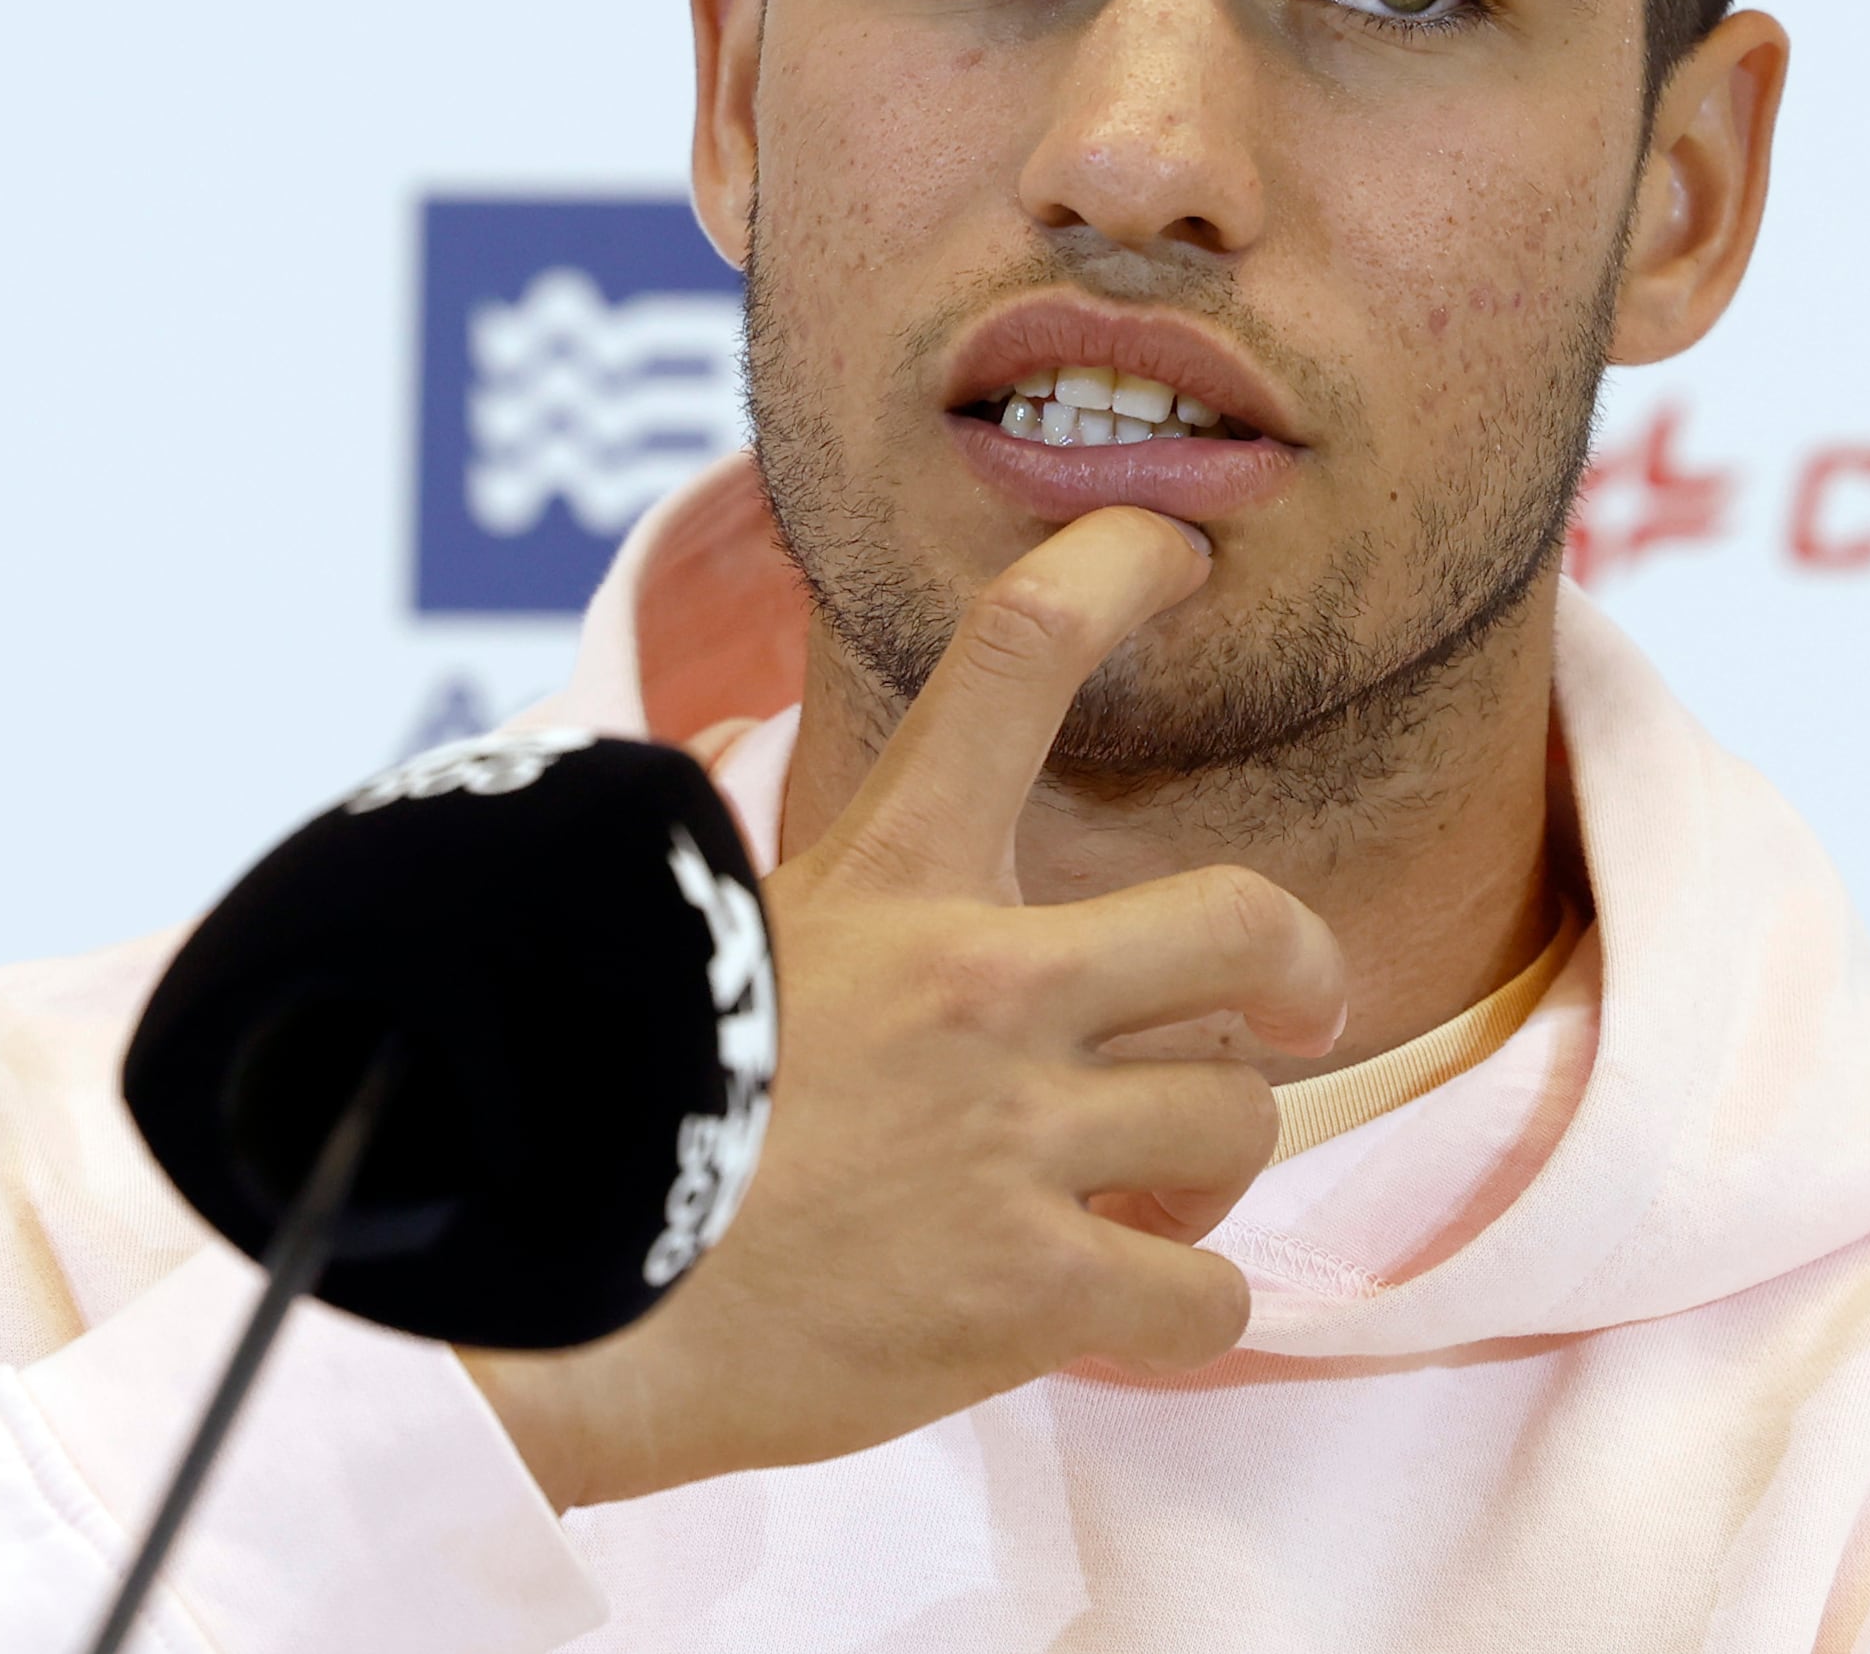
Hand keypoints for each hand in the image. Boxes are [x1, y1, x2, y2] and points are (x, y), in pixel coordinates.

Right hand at [461, 508, 1347, 1505]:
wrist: (567, 1315)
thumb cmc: (631, 1122)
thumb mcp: (715, 939)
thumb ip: (814, 874)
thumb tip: (775, 758)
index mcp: (892, 876)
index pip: (1016, 651)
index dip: (1117, 571)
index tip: (1175, 554)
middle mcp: (978, 983)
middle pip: (1246, 919)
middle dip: (1300, 968)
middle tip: (1302, 1008)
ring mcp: (1012, 1137)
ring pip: (1237, 1118)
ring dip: (1202, 1166)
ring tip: (1129, 1199)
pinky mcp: (1030, 1290)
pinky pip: (1206, 1294)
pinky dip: (1180, 1308)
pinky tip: (1118, 1306)